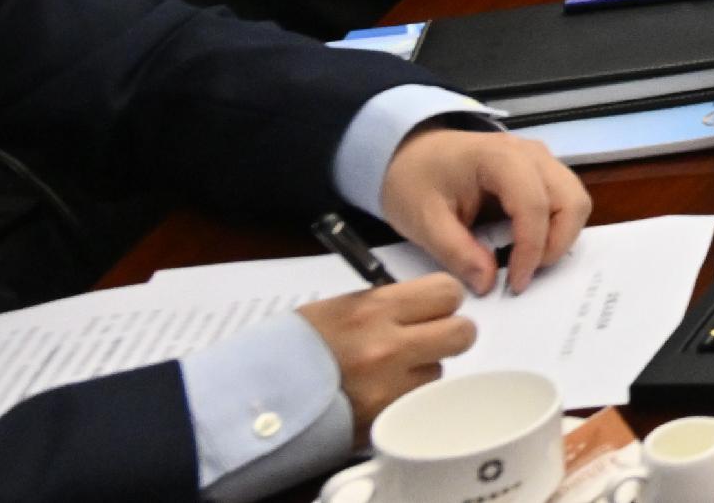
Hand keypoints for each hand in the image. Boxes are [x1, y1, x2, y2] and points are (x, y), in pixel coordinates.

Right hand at [297, 275, 473, 434]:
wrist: (251, 398)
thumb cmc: (290, 349)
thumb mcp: (337, 310)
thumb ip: (384, 306)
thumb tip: (421, 306)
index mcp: (374, 309)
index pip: (447, 292)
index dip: (442, 302)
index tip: (431, 310)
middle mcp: (387, 346)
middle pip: (462, 333)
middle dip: (448, 335)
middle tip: (425, 341)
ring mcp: (388, 387)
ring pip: (440, 373)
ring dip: (422, 372)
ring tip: (386, 374)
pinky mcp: (384, 420)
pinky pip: (417, 404)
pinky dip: (405, 400)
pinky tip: (379, 396)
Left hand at [374, 124, 590, 295]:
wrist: (412, 152)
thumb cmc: (415, 181)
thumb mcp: (423, 222)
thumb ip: (457, 253)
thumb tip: (489, 284)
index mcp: (499, 158)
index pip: (534, 205)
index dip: (531, 249)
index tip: (514, 284)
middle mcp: (532, 154)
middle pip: (571, 200)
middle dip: (556, 244)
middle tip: (525, 274)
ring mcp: (542, 160)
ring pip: (575, 200)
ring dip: (561, 237)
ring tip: (527, 262)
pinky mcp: (542, 172)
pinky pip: (565, 200)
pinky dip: (556, 228)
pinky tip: (527, 247)